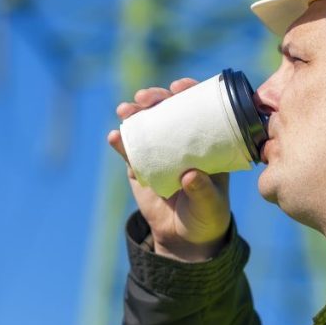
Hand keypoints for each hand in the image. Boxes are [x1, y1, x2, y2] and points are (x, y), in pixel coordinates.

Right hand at [106, 78, 231, 261]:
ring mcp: (159, 151)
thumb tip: (190, 175)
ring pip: (144, 124)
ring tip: (125, 110)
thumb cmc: (206, 215)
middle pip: (167, 109)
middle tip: (145, 97)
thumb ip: (203, 191)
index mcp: (206, 141)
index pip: (198, 108)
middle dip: (154, 97)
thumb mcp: (210, 205)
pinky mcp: (140, 166)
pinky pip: (128, 150)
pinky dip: (121, 142)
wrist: (184, 238)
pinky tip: (115, 137)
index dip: (189, 92)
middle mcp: (182, 140)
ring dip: (133, 113)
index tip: (178, 87)